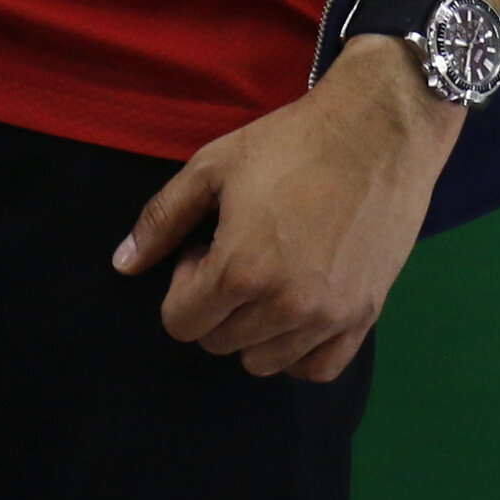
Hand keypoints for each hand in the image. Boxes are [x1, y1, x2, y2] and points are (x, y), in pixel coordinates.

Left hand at [112, 40, 457, 380]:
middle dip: (214, 302)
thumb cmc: (291, 142)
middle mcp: (284, 306)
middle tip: (238, 250)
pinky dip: (297, 351)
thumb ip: (162, 219)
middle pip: (218, 342)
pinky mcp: (364, 317)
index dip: (182, 284)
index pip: (180, 323)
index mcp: (240, 270)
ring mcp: (329, 318)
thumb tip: (122, 265)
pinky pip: (317, 369)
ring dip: (252, 327)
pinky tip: (297, 308)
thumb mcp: (212, 166)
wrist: (377, 131)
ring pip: (263, 361)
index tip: (205, 247)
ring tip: (270, 271)